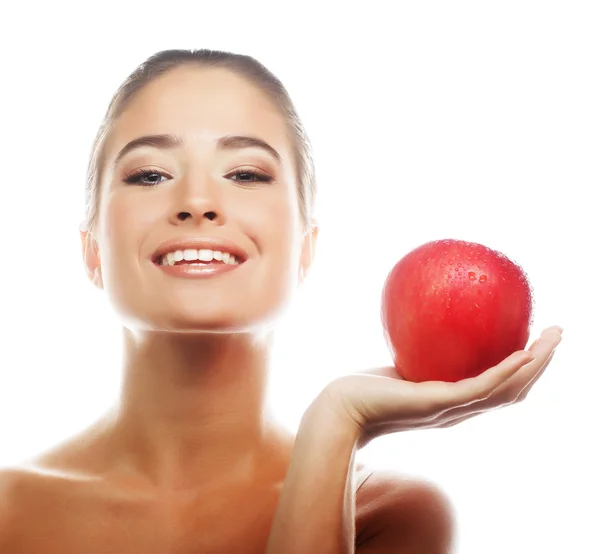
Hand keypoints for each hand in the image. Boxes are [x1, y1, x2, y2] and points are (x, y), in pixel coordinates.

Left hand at [319, 325, 562, 447]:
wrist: (341, 410)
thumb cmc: (364, 388)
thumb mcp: (398, 365)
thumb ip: (417, 352)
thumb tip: (426, 319)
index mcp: (454, 402)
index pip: (499, 389)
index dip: (523, 370)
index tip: (536, 342)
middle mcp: (460, 410)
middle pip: (514, 390)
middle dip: (541, 364)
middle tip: (559, 333)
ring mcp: (452, 410)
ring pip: (507, 390)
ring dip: (536, 365)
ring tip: (554, 338)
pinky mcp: (438, 404)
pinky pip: (480, 387)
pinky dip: (506, 371)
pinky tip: (523, 353)